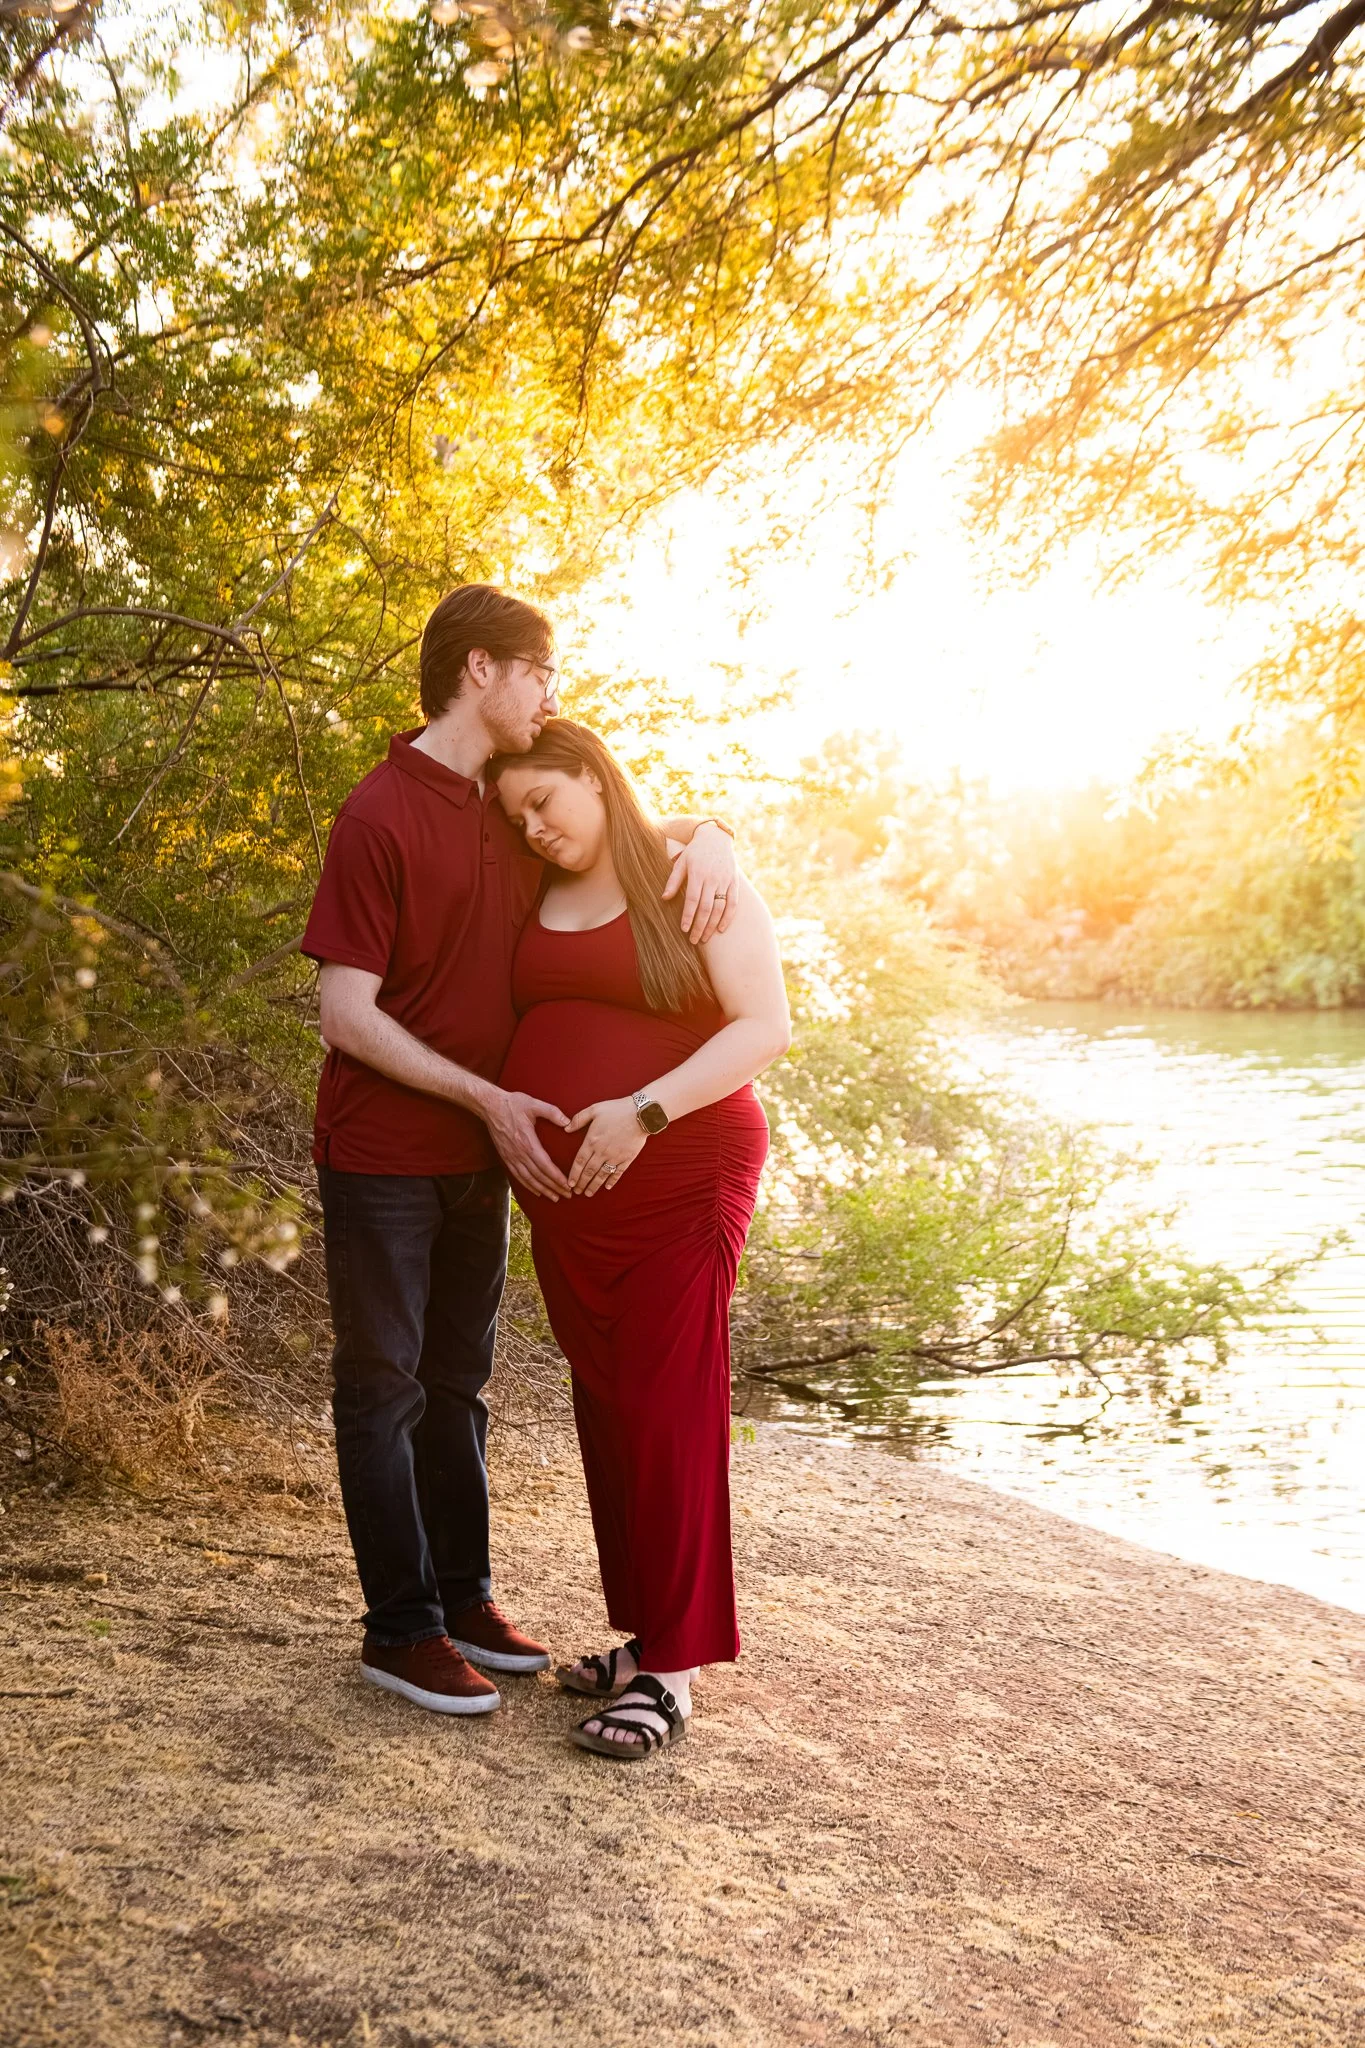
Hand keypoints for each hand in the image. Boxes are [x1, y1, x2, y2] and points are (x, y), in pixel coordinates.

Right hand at [480, 1087, 572, 1201]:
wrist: (490, 1106)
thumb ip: (552, 1112)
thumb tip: (568, 1122)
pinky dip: (528, 1185)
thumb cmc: (513, 1104)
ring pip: (528, 1179)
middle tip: (567, 1195)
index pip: (544, 1165)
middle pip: (538, 1176)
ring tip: (554, 1197)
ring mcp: (511, 1157)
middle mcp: (519, 1153)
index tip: (567, 1185)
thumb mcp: (534, 1104)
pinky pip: (518, 1176)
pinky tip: (537, 1191)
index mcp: (527, 1142)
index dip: (556, 1177)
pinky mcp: (506, 1157)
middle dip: (553, 1187)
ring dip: (542, 1190)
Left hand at [564, 1096, 647, 1195]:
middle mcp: (602, 1152)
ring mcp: (615, 1156)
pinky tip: (607, 1187)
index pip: (579, 1162)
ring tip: (588, 1193)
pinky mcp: (627, 1158)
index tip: (569, 1183)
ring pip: (602, 1175)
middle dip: (582, 1183)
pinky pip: (617, 1173)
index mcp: (592, 1141)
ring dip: (594, 1185)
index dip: (574, 1174)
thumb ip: (578, 1119)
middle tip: (576, 1192)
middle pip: (589, 1171)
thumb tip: (566, 1128)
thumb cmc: (616, 1109)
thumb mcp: (594, 1109)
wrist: (640, 1113)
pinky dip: (612, 1181)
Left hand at [662, 821, 737, 943]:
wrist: (716, 838)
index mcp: (697, 873)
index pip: (692, 900)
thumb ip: (673, 881)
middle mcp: (712, 878)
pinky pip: (733, 903)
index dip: (688, 916)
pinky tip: (721, 929)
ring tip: (704, 938)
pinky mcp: (734, 882)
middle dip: (700, 926)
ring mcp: (725, 881)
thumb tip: (664, 898)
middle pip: (706, 907)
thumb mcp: (681, 862)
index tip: (683, 929)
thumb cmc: (694, 852)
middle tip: (693, 940)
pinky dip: (728, 917)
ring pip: (720, 908)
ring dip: (712, 925)